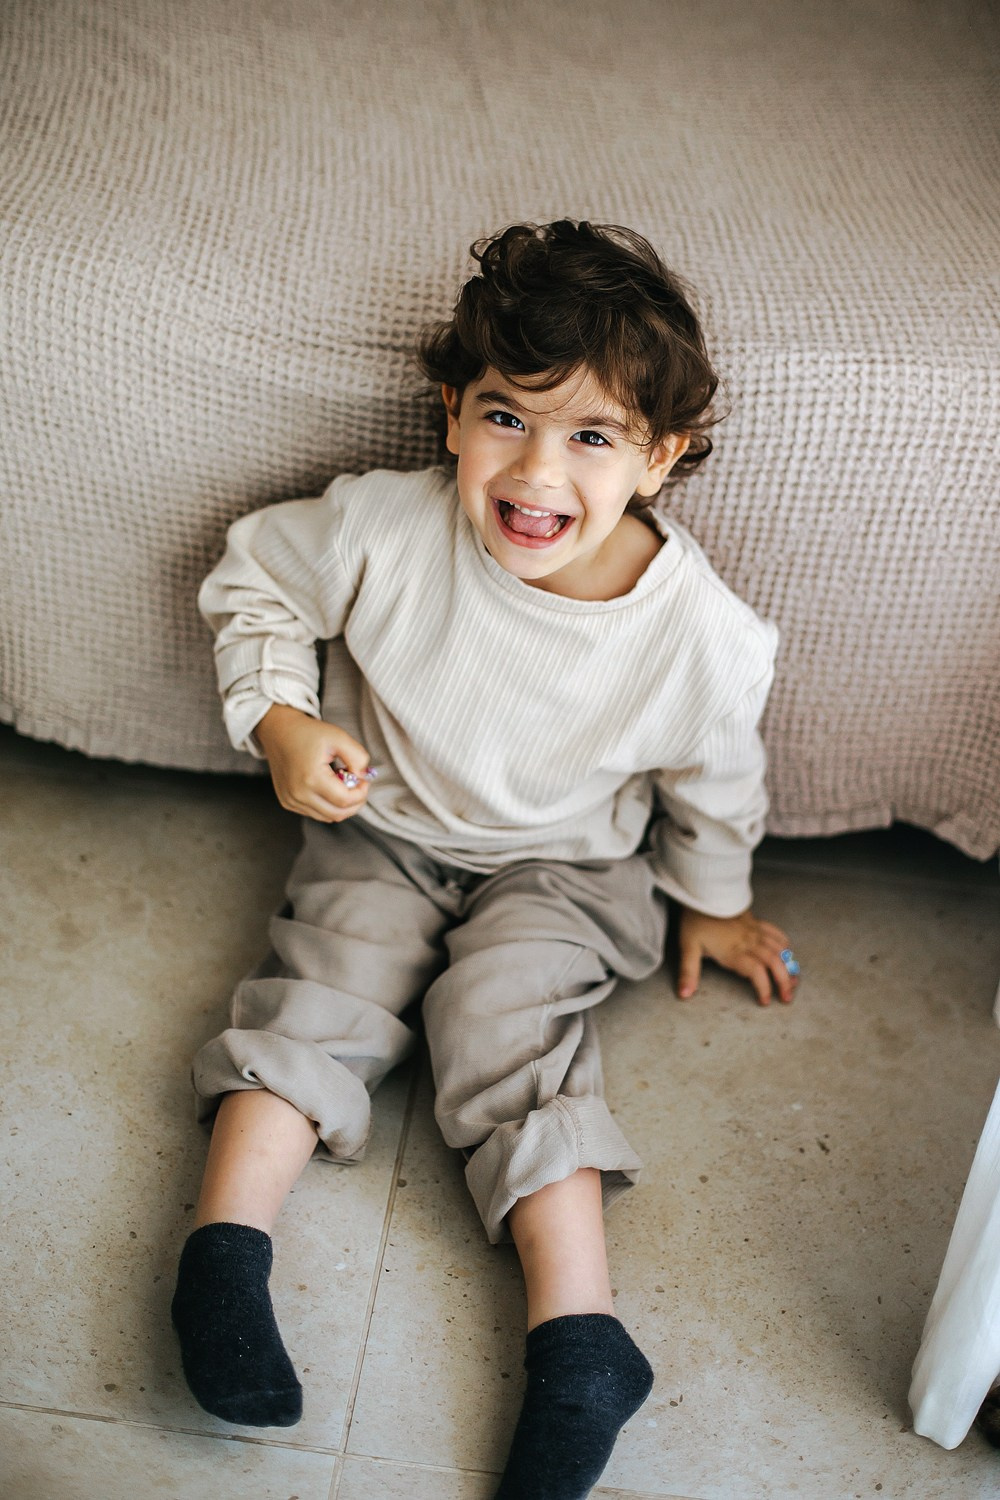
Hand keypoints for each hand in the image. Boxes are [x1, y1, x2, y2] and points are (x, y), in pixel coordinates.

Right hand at [254, 704, 373, 822]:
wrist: (279, 732)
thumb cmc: (308, 733)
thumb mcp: (339, 737)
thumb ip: (358, 757)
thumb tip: (363, 777)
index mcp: (311, 778)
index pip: (345, 800)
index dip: (361, 793)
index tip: (364, 780)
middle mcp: (298, 794)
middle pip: (338, 814)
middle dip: (354, 803)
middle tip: (358, 785)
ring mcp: (291, 800)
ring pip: (327, 816)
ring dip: (340, 804)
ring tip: (340, 782)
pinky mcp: (287, 802)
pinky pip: (315, 813)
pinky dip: (327, 804)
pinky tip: (327, 786)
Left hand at [677, 905, 798, 1006]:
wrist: (703, 892)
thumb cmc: (695, 920)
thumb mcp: (687, 947)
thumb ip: (688, 972)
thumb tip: (684, 994)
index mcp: (733, 951)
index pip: (756, 972)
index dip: (764, 988)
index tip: (765, 1001)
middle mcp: (748, 942)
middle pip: (774, 963)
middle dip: (784, 982)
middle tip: (787, 998)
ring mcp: (754, 931)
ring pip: (779, 950)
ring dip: (789, 966)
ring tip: (794, 981)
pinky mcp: (755, 921)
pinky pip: (775, 932)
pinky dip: (784, 945)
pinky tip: (788, 953)